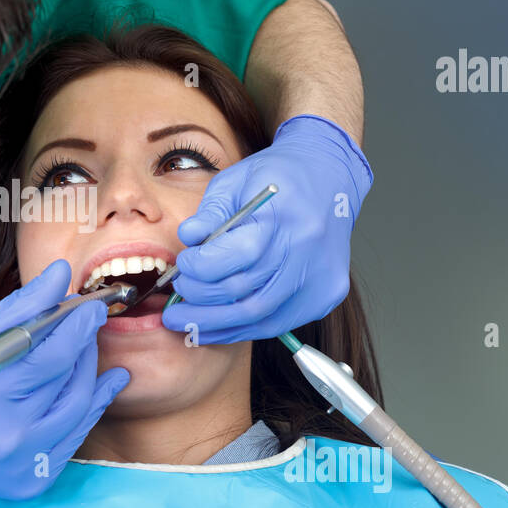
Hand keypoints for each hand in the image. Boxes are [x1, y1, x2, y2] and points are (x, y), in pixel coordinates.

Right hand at [0, 259, 128, 507]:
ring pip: (78, 412)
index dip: (77, 329)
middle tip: (87, 322)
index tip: (90, 307)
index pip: (50, 358)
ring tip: (87, 349)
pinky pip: (73, 441)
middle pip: (69, 384)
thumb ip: (16, 310)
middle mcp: (8, 437)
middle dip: (84, 347)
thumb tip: (60, 275)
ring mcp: (22, 466)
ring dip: (90, 375)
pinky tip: (100, 386)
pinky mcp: (30, 483)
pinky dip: (88, 409)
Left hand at [162, 114, 372, 344]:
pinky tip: (214, 326)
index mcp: (286, 216)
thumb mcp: (235, 181)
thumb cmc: (276, 178)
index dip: (201, 267)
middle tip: (178, 293)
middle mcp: (307, 252)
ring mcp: (320, 279)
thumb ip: (209, 214)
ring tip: (183, 321)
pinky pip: (276, 324)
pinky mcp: (324, 297)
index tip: (184, 263)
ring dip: (214, 324)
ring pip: (258, 317)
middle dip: (201, 298)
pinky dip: (240, 329)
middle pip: (245, 292)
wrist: (330, 178)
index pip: (238, 255)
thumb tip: (186, 240)